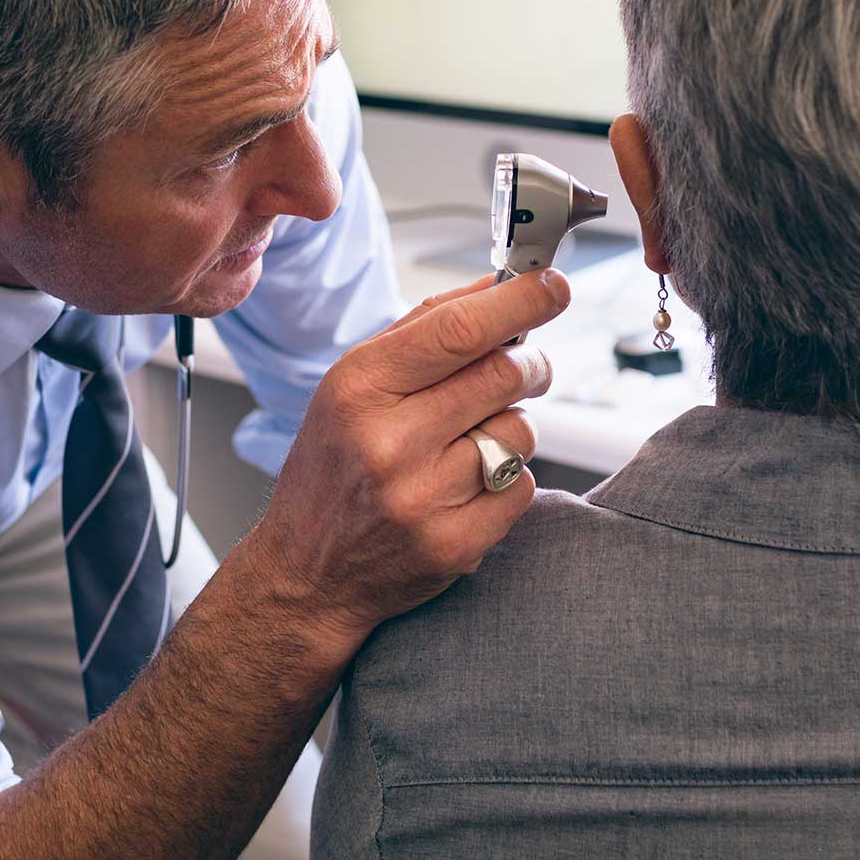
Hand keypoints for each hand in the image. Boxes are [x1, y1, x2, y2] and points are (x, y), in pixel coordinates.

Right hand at [233, 270, 567, 652]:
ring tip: (473, 441)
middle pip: (504, 374)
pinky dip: (508, 480)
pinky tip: (467, 488)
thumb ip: (423, 330)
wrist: (307, 575)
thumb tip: (499, 285)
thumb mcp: (352, 386)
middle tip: (527, 365)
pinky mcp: (454, 545)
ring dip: (513, 427)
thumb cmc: (335, 466)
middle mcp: (388, 442)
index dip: (520, 302)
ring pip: (521, 432)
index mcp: (359, 388)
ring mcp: (422, 499)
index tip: (553, 286)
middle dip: (530, 362)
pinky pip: (522, 487)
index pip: (459, 330)